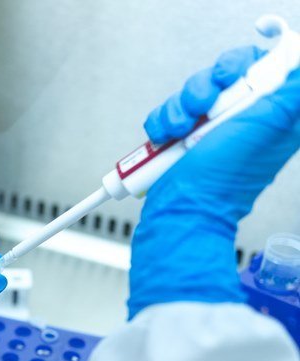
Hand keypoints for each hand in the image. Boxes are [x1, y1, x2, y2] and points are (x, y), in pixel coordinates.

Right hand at [129, 46, 299, 318]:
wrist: (181, 209)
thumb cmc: (222, 181)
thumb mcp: (265, 128)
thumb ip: (290, 97)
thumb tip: (299, 71)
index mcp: (274, 114)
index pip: (268, 66)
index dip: (248, 62)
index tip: (232, 74)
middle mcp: (244, 117)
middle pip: (226, 72)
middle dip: (206, 86)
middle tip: (205, 107)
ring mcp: (212, 127)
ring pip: (194, 90)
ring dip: (179, 109)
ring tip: (179, 132)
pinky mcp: (184, 136)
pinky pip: (170, 111)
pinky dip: (163, 122)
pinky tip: (166, 139)